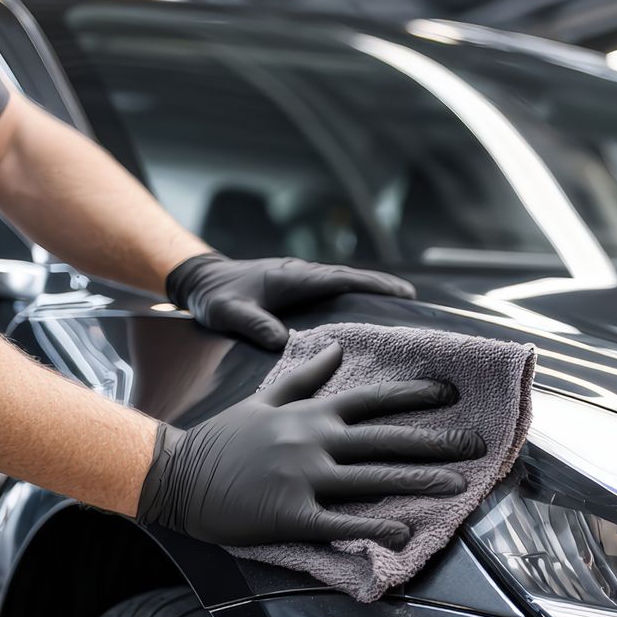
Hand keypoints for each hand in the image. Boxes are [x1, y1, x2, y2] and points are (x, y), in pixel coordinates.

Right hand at [136, 342, 482, 547]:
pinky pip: (341, 521)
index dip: (415, 396)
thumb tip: (337, 347)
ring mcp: (304, 478)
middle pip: (387, 439)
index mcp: (311, 414)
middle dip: (437, 441)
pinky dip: (375, 526)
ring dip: (420, 481)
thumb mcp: (265, 399)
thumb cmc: (223, 440)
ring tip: (459, 485)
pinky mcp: (291, 515)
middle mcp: (314, 441)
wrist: (176, 475)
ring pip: (374, 478)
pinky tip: (405, 532)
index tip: (451, 394)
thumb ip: (306, 377)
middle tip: (477, 445)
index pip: (373, 400)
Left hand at [165, 253, 415, 349]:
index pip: (342, 279)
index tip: (404, 293)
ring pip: (345, 284)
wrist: (200, 280)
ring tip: (401, 309)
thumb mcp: (228, 313)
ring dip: (372, 292)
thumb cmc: (215, 297)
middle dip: (384, 288)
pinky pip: (334, 291)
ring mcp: (302, 279)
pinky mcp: (299, 288)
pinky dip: (355, 297)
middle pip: (352, 279)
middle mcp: (303, 274)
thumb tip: (281, 342)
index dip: (374, 285)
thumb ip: (253, 324)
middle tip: (416, 303)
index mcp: (294, 277)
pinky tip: (366, 314)